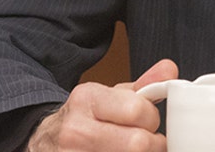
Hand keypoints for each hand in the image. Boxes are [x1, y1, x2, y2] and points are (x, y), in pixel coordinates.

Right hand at [28, 58, 179, 151]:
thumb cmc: (85, 119)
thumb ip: (143, 85)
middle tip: (145, 142)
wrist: (45, 140)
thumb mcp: (109, 97)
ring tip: (130, 149)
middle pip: (138, 144)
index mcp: (87, 99)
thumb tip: (170, 71)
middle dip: (151, 144)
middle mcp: (76, 130)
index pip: (139, 111)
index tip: (148, 122)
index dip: (151, 119)